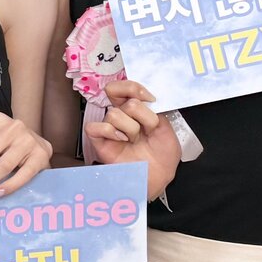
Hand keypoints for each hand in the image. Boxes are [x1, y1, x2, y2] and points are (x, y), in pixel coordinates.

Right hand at [84, 78, 180, 199]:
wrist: (158, 175)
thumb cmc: (163, 154)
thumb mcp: (166, 126)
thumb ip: (153, 109)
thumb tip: (141, 98)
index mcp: (136, 108)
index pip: (125, 86)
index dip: (134, 88)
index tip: (150, 100)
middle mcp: (121, 115)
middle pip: (117, 95)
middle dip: (139, 113)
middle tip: (146, 127)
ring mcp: (109, 127)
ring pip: (113, 114)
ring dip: (130, 129)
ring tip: (135, 140)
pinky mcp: (99, 140)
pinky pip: (95, 127)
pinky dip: (111, 133)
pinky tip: (122, 141)